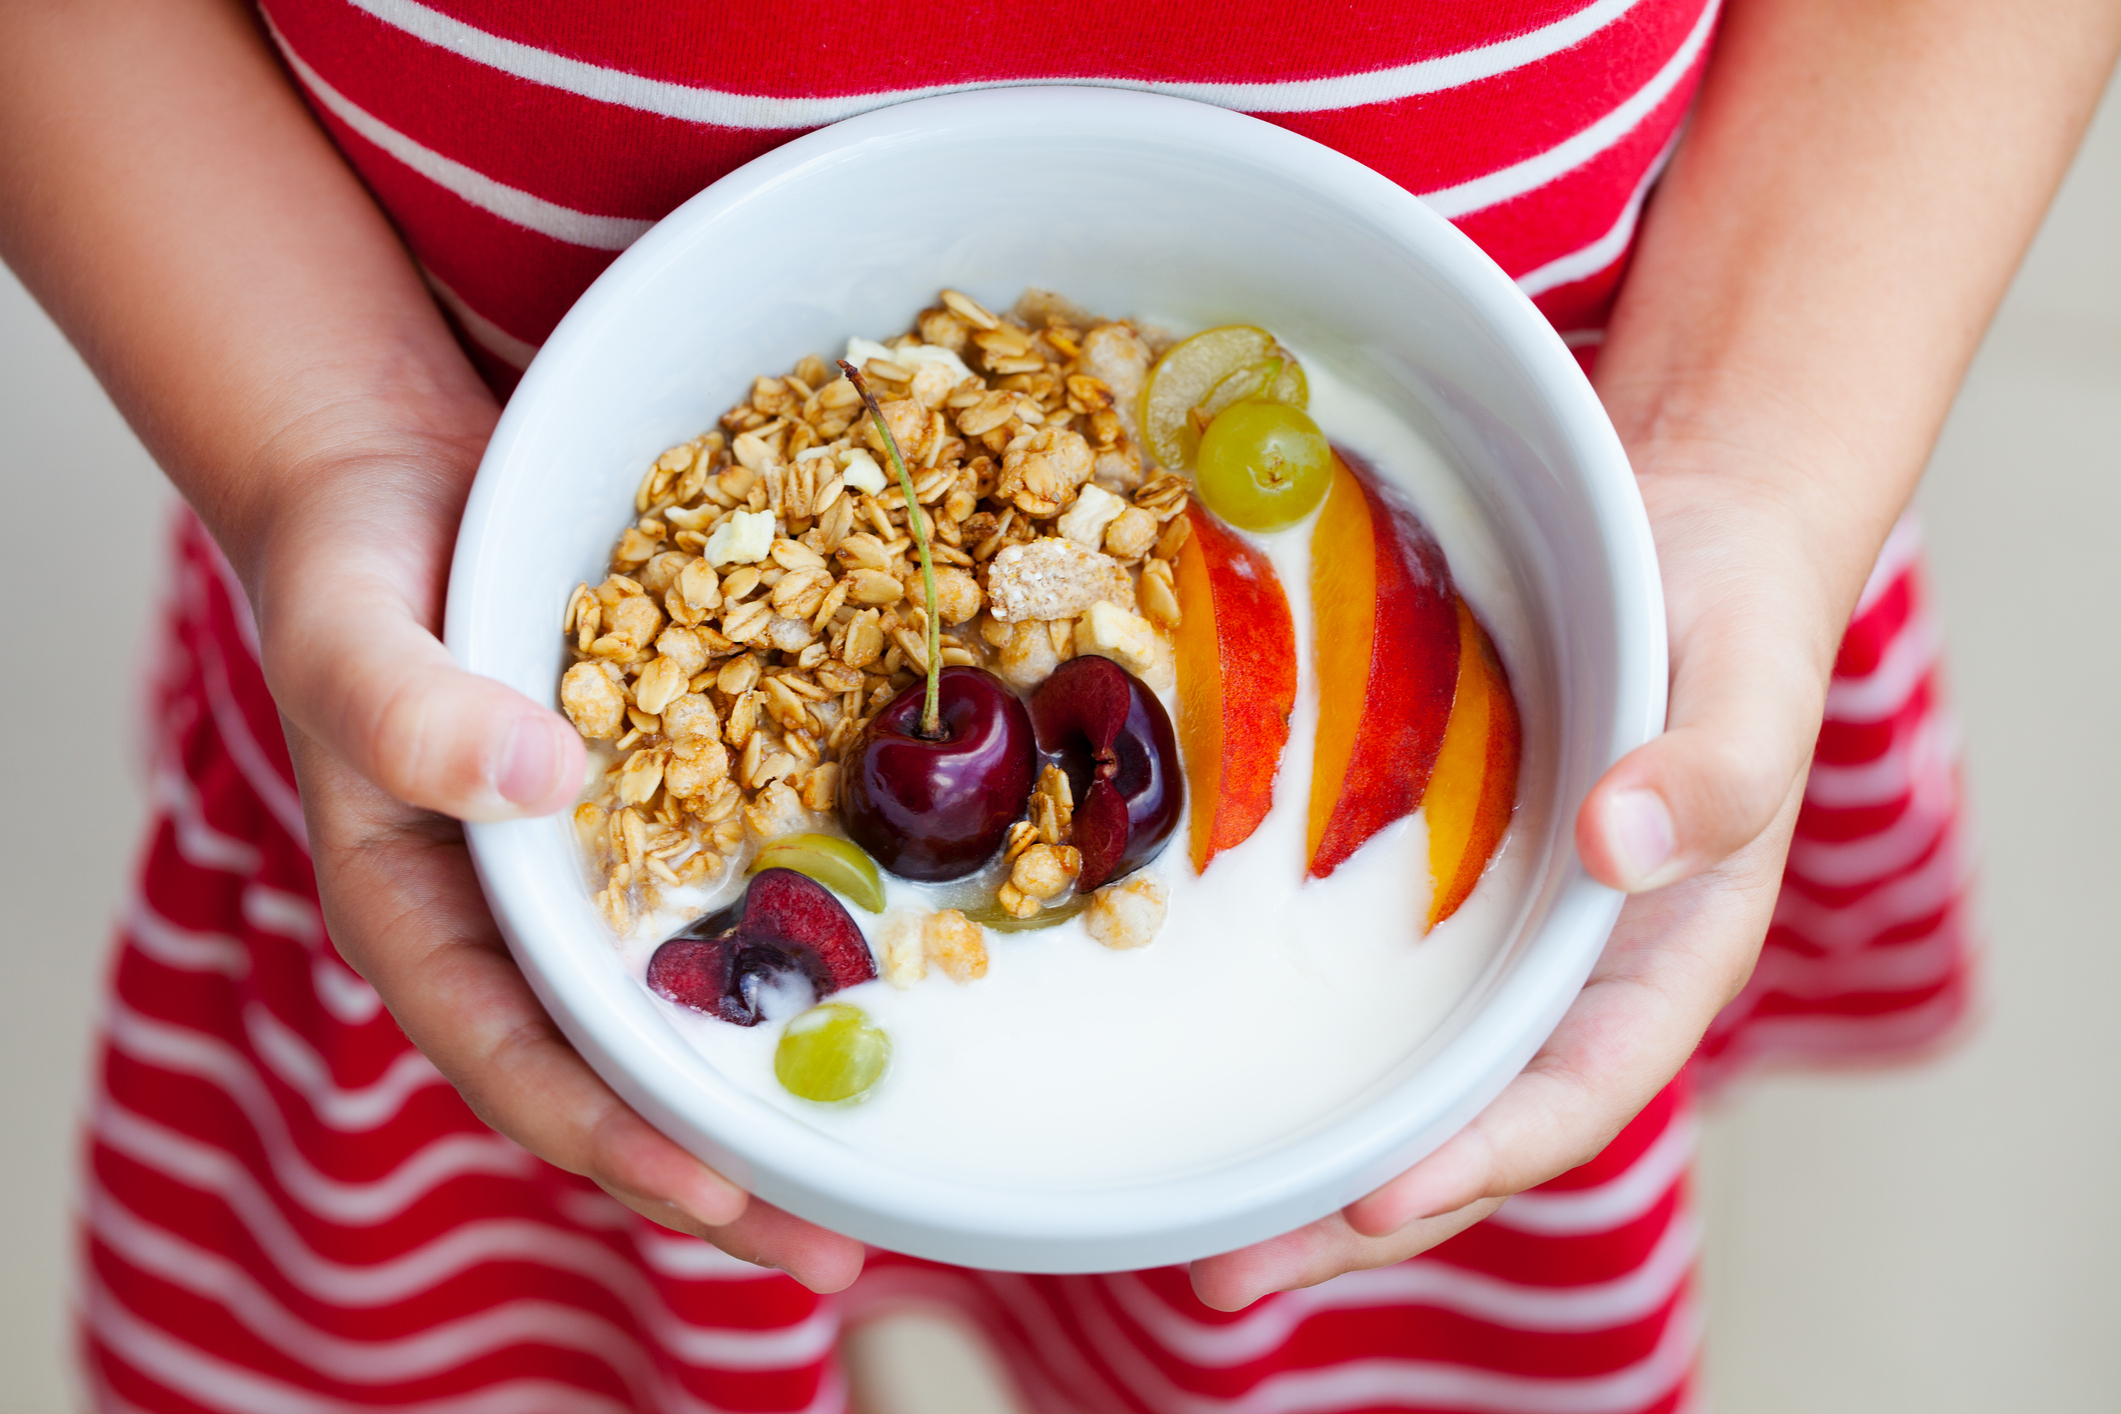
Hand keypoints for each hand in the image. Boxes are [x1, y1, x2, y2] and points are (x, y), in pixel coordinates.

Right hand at [254, 429, 866, 1292]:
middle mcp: (515, 926)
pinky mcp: (658, 817)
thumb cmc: (348, 569)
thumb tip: (543, 787)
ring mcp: (592, 881)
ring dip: (775, 1087)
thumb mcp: (347, 629)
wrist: (401, 483)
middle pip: (619, 1077)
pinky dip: (794, 956)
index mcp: (422, 917)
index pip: (516, 1061)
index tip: (716, 1195)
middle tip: (842, 1249)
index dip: (613, 1136)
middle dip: (724, 1171)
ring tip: (887, 1161)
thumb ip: (410, 709)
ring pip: (684, 1011)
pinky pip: (726, 905)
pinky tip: (889, 985)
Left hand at [1188, 441, 1848, 1310]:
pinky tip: (1203, 1056)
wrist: (1689, 522)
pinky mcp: (1431, 873)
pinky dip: (1296, 1030)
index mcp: (1663, 956)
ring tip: (1189, 1227)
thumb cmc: (1736, 610)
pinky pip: (1363, 970)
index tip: (1377, 1205)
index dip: (1481, 1157)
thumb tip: (1618, 848)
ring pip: (1402, 1068)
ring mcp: (1494, 930)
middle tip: (1225, 1277)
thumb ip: (1715, 768)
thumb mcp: (1752, 676)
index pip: (1573, 1090)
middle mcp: (1570, 969)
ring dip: (1307, 1150)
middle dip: (1354, 1210)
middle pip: (1463, 1120)